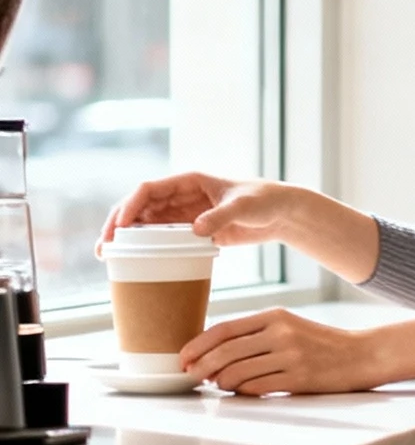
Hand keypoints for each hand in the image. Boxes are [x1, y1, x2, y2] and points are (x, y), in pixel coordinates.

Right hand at [97, 173, 293, 253]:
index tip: (119, 226)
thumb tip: (194, 229)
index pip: (149, 190)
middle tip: (104, 247)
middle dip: (119, 225)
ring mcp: (185, 214)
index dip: (130, 206)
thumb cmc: (263, 200)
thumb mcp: (242, 206)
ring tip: (109, 258)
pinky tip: (135, 263)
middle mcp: (181, 196)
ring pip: (147, 224)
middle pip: (140, 208)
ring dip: (128, 239)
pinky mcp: (192, 231)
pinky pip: (163, 238)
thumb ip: (219, 216)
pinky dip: (148, 249)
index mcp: (189, 181)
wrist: (280, 214)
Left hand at [180, 309, 380, 397]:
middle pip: (227, 351)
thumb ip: (256, 335)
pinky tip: (241, 392)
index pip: (225, 329)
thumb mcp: (289, 327)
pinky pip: (259, 386)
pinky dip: (244, 391)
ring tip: (219, 385)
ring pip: (239, 371)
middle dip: (202, 366)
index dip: (198, 344)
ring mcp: (291, 356)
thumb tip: (216, 355)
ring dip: (222, 382)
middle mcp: (281, 333)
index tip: (183, 357)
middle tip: (192, 376)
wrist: (361, 355)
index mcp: (274, 316)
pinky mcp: (300, 379)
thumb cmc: (321, 344)